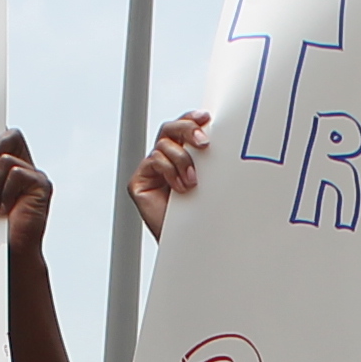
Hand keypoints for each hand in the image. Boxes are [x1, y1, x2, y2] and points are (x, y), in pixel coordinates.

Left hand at [0, 129, 54, 255]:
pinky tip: (4, 209)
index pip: (4, 138)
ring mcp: (35, 176)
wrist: (12, 250)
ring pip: (7, 160)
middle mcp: (25, 167)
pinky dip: (5, 192)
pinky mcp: (41, 184)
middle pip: (12, 135)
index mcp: (11, 167)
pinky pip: (16, 174)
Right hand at [128, 109, 210, 238]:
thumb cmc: (202, 215)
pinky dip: (169, 170)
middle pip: (170, 129)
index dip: (192, 118)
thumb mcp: (210, 181)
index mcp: (183, 155)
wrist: (191, 244)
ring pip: (164, 145)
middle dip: (187, 130)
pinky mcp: (139, 182)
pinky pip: (154, 161)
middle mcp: (165, 159)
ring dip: (182, 160)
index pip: (184, 128)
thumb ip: (209, 160)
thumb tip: (221, 137)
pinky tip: (180, 188)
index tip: (206, 118)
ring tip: (193, 181)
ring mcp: (151, 170)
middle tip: (204, 143)